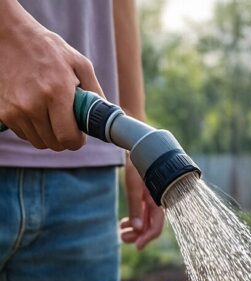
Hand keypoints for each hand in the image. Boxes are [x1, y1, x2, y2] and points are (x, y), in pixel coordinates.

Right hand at [0, 1, 103, 149]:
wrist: (10, 36)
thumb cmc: (49, 49)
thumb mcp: (80, 64)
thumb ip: (96, 92)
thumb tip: (109, 116)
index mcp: (57, 93)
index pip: (68, 138)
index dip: (77, 141)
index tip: (79, 133)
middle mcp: (33, 104)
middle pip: (54, 144)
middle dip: (64, 137)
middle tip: (66, 123)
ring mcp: (15, 109)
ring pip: (38, 141)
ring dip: (48, 134)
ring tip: (51, 115)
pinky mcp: (3, 111)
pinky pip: (23, 134)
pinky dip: (32, 128)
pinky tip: (36, 111)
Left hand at [120, 158, 164, 249]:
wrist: (138, 145)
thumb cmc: (137, 164)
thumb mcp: (134, 186)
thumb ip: (136, 207)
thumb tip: (137, 229)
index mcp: (159, 200)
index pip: (156, 226)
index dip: (147, 238)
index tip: (137, 247)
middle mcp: (159, 202)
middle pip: (150, 226)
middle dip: (137, 235)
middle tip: (122, 238)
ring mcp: (153, 199)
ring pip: (146, 221)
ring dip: (134, 229)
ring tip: (120, 232)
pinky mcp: (148, 195)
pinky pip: (143, 213)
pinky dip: (134, 219)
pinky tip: (124, 222)